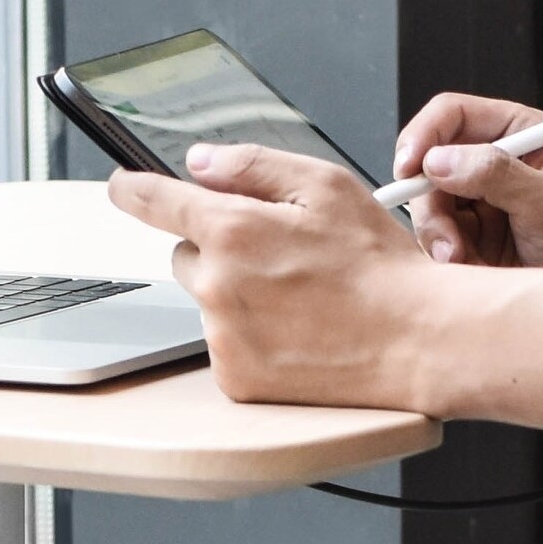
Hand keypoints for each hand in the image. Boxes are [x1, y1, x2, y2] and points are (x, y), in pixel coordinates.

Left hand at [106, 145, 426, 404]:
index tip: (124, 187)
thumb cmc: (381, 267)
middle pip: (186, 256)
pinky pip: (227, 349)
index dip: (133, 188)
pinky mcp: (239, 380)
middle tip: (280, 262)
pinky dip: (252, 342)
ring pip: (209, 305)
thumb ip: (250, 165)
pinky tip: (296, 335)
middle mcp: (217, 285)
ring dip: (238, 299)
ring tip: (300, 303)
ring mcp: (225, 338)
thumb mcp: (323, 186)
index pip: (150, 200)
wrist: (418, 342)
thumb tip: (199, 163)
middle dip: (220, 252)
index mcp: (231, 229)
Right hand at [392, 91, 542, 269]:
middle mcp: (493, 163)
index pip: (453, 116)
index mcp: (517, 134)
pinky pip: (440, 242)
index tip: (409, 165)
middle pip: (431, 165)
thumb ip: (498, 175)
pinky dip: (448, 260)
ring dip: (439, 238)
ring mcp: (481, 203)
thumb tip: (443, 160)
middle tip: (448, 241)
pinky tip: (476, 272)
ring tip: (467, 262)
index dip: (424, 136)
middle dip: (431, 203)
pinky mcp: (475, 240)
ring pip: (430, 208)